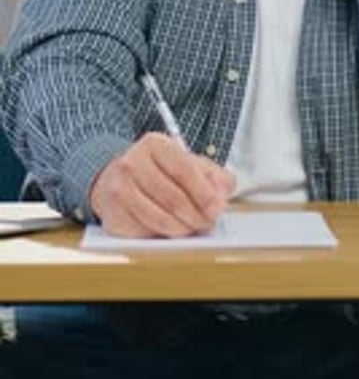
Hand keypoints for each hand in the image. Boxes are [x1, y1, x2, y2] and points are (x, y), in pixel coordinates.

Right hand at [89, 132, 235, 237]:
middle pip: (173, 197)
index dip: (204, 192)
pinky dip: (163, 236)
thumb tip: (224, 191)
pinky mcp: (113, 213)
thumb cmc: (156, 170)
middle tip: (209, 222)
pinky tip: (171, 229)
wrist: (114, 178)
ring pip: (160, 218)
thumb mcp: (186, 162)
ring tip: (192, 227)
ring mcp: (119, 189)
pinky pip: (145, 232)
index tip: (217, 207)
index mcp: (154, 144)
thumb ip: (212, 174)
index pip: (183, 169)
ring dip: (183, 229)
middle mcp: (132, 163)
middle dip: (197, 215)